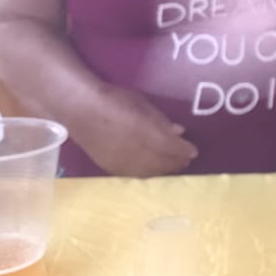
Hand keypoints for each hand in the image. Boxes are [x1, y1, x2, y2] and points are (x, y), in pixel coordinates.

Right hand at [73, 84, 198, 177]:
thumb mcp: (142, 103)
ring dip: (164, 171)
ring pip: (148, 172)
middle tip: (187, 161)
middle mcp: (134, 151)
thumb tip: (180, 132)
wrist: (80, 110)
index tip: (195, 152)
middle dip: (177, 163)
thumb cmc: (114, 99)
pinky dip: (147, 174)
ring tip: (174, 167)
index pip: (171, 147)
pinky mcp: (109, 168)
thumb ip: (161, 120)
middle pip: (161, 162)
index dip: (184, 151)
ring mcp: (120, 162)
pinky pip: (133, 175)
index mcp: (144, 132)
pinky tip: (153, 171)